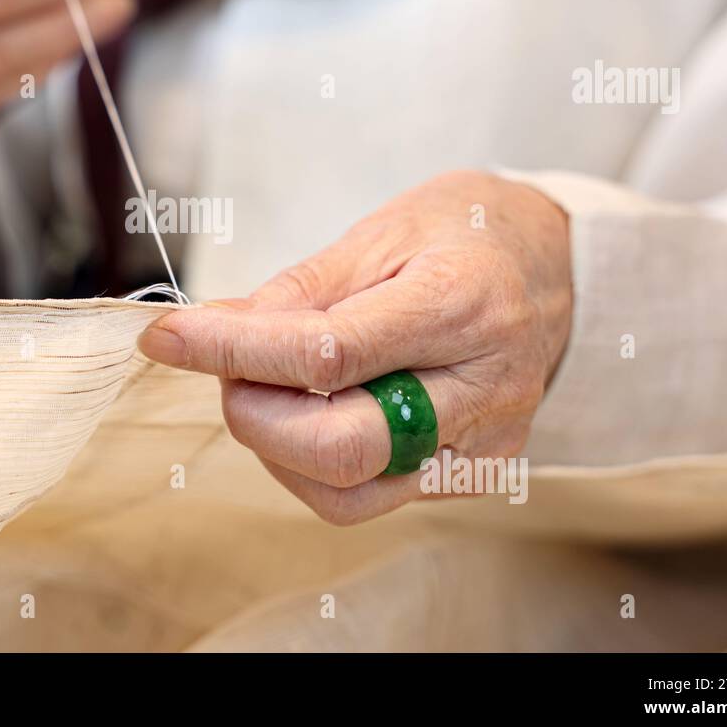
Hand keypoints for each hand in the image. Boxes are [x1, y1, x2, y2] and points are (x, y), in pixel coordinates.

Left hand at [138, 170, 571, 524]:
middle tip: (228, 365)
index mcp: (462, 303)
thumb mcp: (381, 231)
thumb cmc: (467, 232)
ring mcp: (486, 442)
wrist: (559, 264)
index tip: (167, 338)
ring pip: (350, 491)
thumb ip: (298, 292)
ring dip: (278, 446)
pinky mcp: (477, 473)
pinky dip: (316, 464)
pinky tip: (312, 412)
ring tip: (272, 383)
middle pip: (341, 448)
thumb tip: (213, 331)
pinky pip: (374, 495)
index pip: (325, 353)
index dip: (231, 351)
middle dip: (254, 414)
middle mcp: (483, 387)